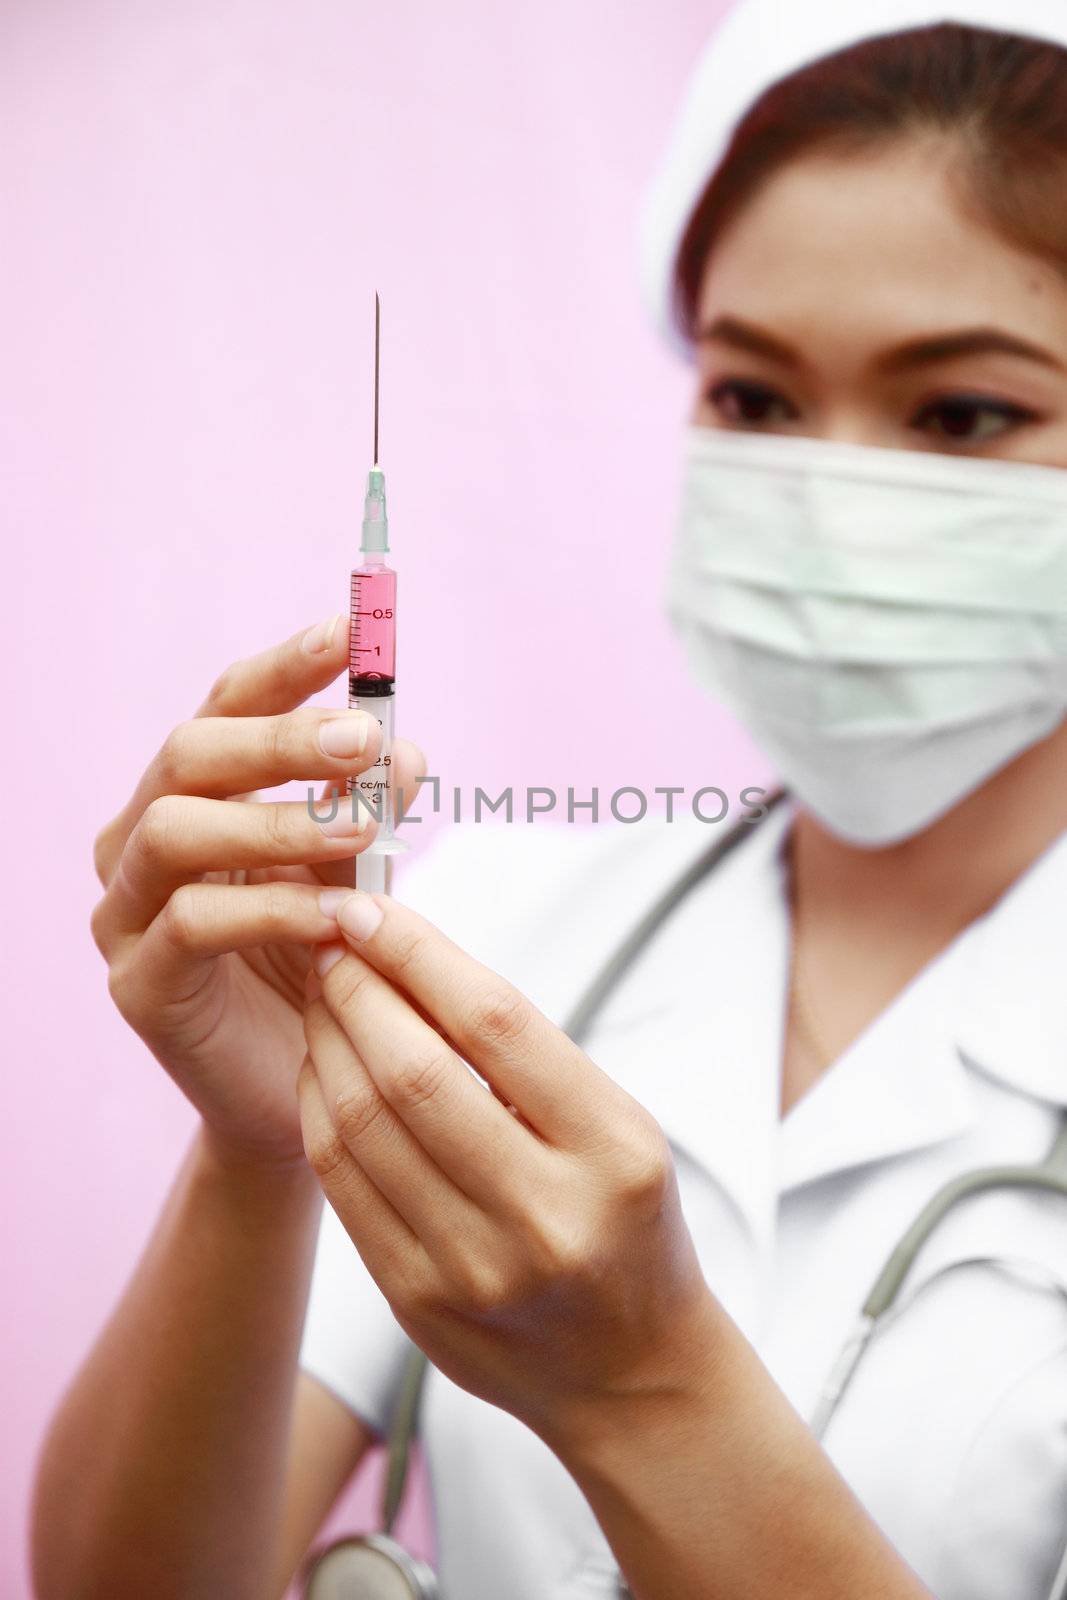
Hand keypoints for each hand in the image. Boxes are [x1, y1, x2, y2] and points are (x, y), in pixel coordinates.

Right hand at [91, 617, 424, 1169]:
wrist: (309, 1088)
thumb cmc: (327, 963)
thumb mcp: (356, 870)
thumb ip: (369, 807)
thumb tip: (403, 746)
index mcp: (192, 795)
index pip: (224, 708)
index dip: (283, 667)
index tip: (350, 631)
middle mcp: (141, 840)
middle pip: (188, 754)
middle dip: (281, 738)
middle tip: (364, 739)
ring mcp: (126, 912)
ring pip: (174, 829)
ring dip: (276, 819)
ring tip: (362, 829)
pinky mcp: (138, 984)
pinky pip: (192, 926)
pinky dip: (273, 909)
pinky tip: (340, 918)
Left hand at [298, 891, 714, 1448]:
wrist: (629, 1372)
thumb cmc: (625, 1220)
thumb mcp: (619, 1129)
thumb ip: (526, 1057)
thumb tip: (413, 957)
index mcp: (613, 1151)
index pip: (495, 1023)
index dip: (419, 954)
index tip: (373, 907)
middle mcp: (545, 1215)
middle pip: (413, 1072)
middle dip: (356, 990)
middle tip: (330, 941)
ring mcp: (474, 1269)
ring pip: (362, 1124)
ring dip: (326, 1040)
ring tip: (321, 995)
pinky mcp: (416, 1302)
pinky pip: (342, 1183)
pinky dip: (319, 1108)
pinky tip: (320, 1066)